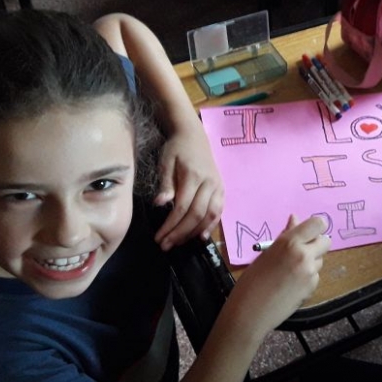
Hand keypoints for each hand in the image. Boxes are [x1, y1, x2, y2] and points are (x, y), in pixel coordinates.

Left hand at [153, 126, 224, 250]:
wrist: (193, 135)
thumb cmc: (176, 148)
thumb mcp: (166, 162)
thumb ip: (166, 184)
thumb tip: (160, 204)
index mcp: (194, 176)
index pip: (183, 207)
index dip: (171, 225)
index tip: (159, 237)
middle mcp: (209, 183)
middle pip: (197, 215)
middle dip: (180, 233)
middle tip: (166, 245)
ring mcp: (218, 187)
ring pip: (211, 216)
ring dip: (195, 233)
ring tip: (180, 243)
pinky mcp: (222, 190)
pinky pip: (219, 212)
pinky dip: (211, 226)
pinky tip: (201, 236)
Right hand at [229, 215, 330, 336]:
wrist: (250, 312)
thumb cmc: (251, 280)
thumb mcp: (266, 253)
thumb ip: (285, 237)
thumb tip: (295, 220)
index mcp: (289, 242)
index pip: (318, 224)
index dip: (316, 227)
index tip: (309, 232)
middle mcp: (304, 255)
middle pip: (326, 241)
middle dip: (317, 244)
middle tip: (301, 251)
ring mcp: (310, 272)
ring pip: (320, 259)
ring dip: (311, 261)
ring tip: (291, 271)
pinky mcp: (312, 287)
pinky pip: (315, 275)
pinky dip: (307, 277)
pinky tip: (291, 284)